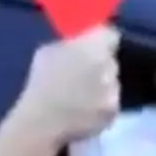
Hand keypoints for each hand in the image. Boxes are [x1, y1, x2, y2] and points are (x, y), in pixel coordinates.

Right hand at [21, 25, 120, 144]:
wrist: (43, 121)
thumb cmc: (41, 82)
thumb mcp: (48, 51)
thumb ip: (70, 44)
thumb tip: (78, 44)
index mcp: (94, 46)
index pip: (111, 34)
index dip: (101, 40)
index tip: (91, 46)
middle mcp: (110, 65)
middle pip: (110, 60)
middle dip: (100, 64)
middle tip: (84, 72)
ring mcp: (114, 90)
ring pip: (111, 83)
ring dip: (101, 85)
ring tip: (82, 96)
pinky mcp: (114, 111)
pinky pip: (110, 103)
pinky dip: (101, 105)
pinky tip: (85, 110)